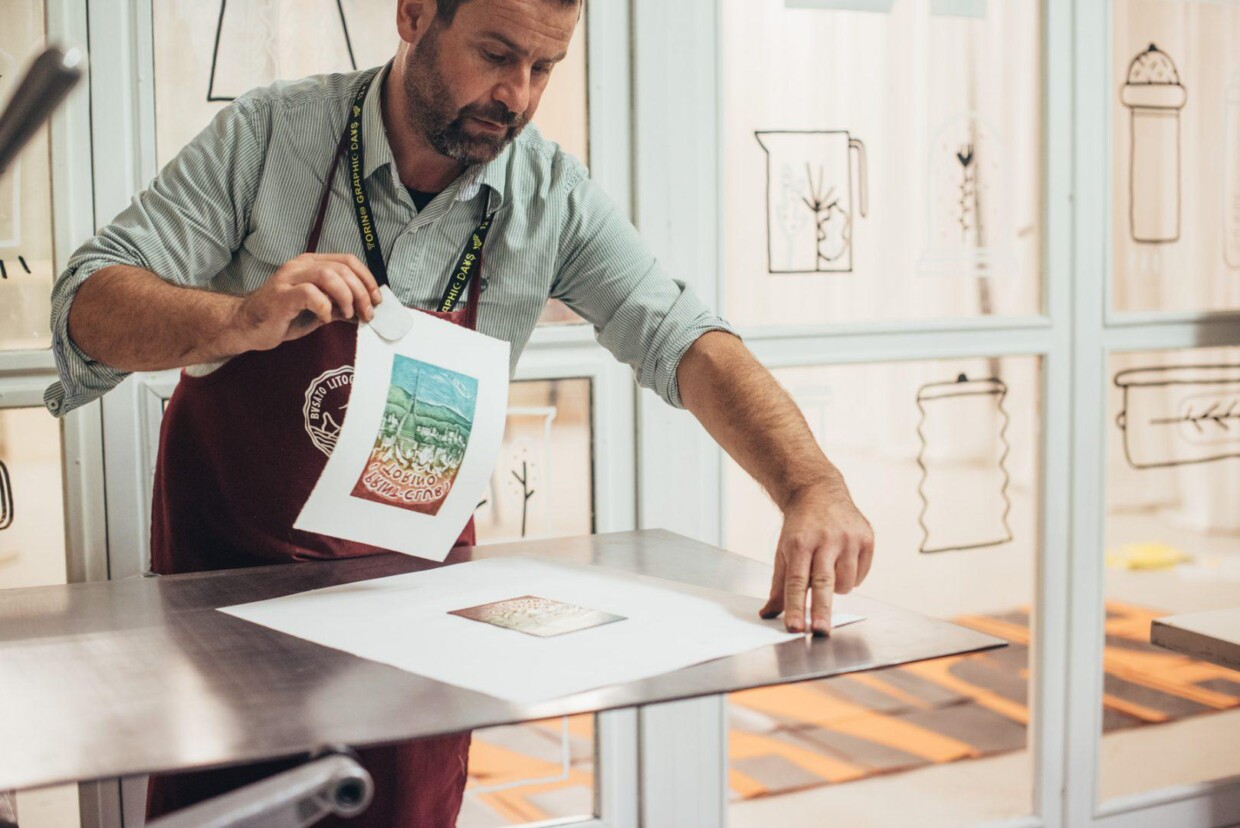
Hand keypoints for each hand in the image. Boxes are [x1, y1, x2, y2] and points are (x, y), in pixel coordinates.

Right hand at [218, 253, 382, 354]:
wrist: (249, 326)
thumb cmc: (284, 317)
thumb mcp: (321, 311)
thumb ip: (342, 307)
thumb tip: (368, 310)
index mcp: (312, 264)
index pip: (348, 261)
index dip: (367, 279)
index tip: (376, 300)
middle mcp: (301, 265)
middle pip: (342, 269)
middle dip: (361, 292)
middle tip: (367, 313)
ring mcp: (289, 278)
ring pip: (329, 276)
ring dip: (346, 297)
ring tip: (347, 315)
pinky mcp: (281, 295)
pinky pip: (310, 294)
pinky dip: (325, 307)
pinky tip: (324, 318)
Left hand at [759, 480, 873, 635]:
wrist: (819, 492)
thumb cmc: (799, 528)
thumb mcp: (783, 552)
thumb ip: (778, 586)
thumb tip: (768, 614)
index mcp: (800, 543)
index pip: (796, 581)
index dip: (796, 607)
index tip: (795, 627)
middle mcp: (826, 539)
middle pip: (824, 583)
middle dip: (822, 610)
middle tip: (820, 632)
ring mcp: (849, 538)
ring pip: (845, 583)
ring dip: (836, 588)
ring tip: (827, 569)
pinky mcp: (867, 538)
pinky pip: (860, 575)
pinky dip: (851, 577)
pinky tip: (842, 560)